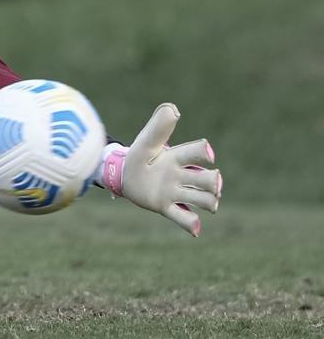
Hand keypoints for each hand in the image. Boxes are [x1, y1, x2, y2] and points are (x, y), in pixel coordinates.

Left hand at [104, 103, 222, 236]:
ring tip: (209, 204)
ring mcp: (175, 192)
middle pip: (207, 180)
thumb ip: (158, 126)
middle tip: (212, 184)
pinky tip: (195, 228)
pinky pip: (183, 218)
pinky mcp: (165, 207)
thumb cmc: (139, 156)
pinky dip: (192, 224)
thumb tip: (174, 110)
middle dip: (214, 182)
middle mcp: (181, 176)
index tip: (207, 154)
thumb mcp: (145, 141)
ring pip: (202, 200)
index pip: (197, 152)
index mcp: (177, 157)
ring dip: (208, 202)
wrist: (124, 175)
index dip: (204, 153)